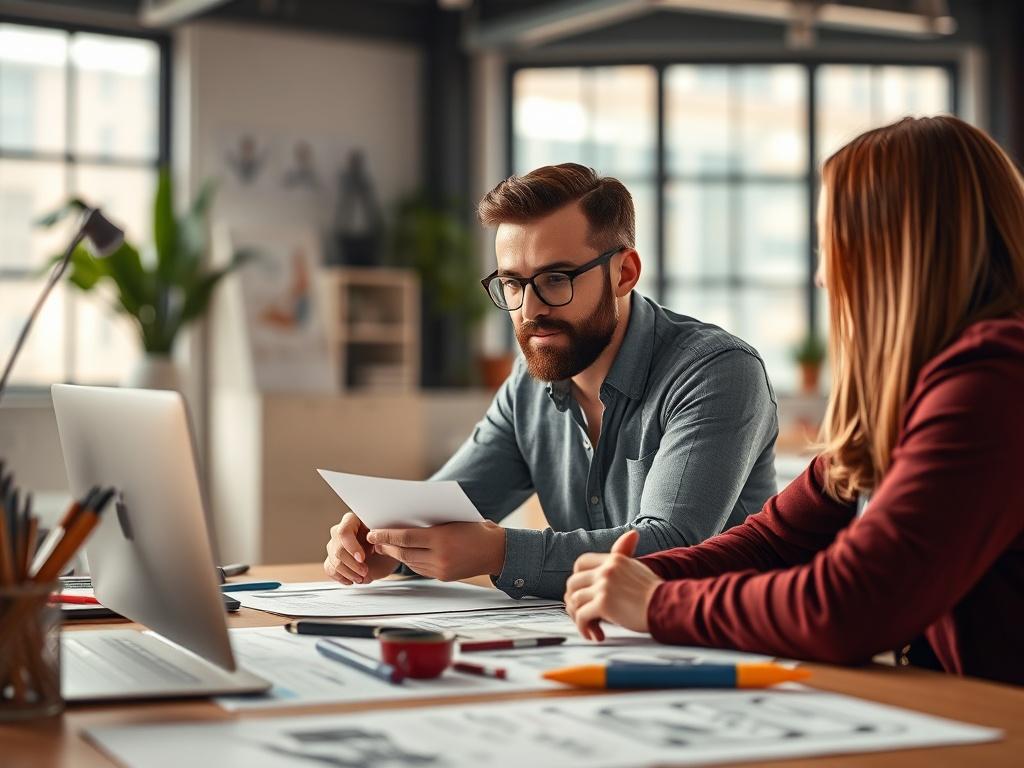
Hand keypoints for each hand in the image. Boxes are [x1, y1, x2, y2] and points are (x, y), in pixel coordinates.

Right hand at [324, 512, 399, 584]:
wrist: (385, 552)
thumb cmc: (386, 543)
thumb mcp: (388, 542)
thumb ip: (379, 547)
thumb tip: (370, 556)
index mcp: (353, 520)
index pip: (344, 531)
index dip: (352, 547)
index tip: (362, 558)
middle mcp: (340, 531)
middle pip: (337, 549)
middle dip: (352, 564)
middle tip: (365, 571)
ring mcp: (334, 545)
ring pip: (333, 561)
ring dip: (348, 573)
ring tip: (362, 577)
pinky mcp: (332, 558)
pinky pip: (329, 569)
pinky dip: (341, 577)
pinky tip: (352, 579)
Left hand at [366, 521, 505, 581]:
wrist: (495, 551)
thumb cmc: (475, 528)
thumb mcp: (453, 519)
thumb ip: (430, 522)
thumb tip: (403, 521)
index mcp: (442, 538)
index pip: (406, 538)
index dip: (387, 536)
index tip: (373, 533)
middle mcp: (440, 557)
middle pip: (404, 553)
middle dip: (387, 547)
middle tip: (374, 541)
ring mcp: (441, 569)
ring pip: (410, 562)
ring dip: (396, 555)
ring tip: (385, 547)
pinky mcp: (442, 577)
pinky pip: (420, 569)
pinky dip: (410, 561)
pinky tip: (404, 554)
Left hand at [564, 530, 661, 641]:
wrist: (668, 606)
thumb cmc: (656, 594)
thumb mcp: (637, 570)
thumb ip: (622, 563)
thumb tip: (628, 539)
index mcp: (614, 560)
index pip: (581, 562)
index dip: (577, 578)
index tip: (583, 592)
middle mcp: (607, 569)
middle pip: (573, 582)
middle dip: (574, 600)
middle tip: (583, 614)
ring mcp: (604, 585)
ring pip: (575, 600)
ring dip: (580, 618)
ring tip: (591, 628)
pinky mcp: (603, 603)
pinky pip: (581, 616)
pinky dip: (584, 628)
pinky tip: (595, 635)